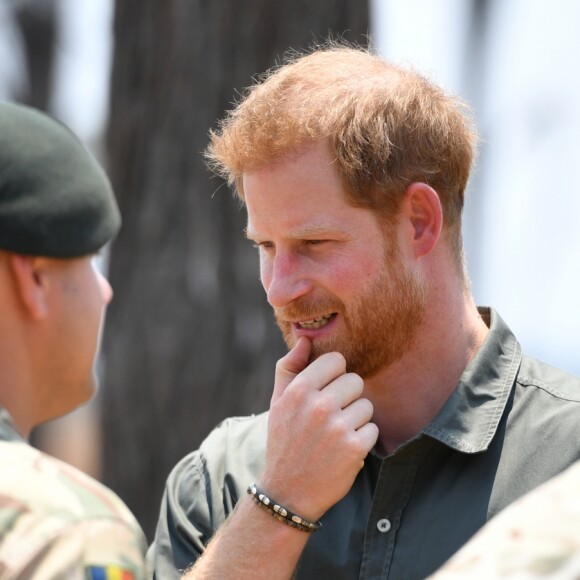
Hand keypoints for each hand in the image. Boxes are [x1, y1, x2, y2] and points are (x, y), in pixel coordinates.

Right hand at [259, 337, 377, 520]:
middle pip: (355, 381)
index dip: (334, 375)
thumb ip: (289, 367)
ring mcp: (338, 427)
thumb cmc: (284, 441)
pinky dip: (363, 439)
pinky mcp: (355, 448)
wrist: (288, 492)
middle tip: (331, 416)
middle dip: (347, 397)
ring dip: (356, 419)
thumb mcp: (277, 402)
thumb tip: (305, 339)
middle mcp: (318, 405)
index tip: (327, 390)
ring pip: (366, 405)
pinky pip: (373, 429)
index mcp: (299, 390)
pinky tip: (345, 449)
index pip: (336, 360)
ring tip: (337, 434)